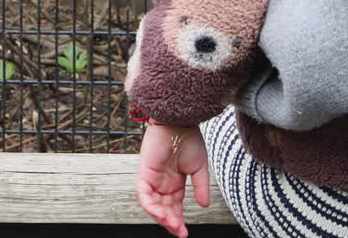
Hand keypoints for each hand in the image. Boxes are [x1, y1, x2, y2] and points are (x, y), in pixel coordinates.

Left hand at [136, 123, 209, 237]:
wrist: (180, 122)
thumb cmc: (189, 138)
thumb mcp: (199, 167)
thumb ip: (200, 187)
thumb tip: (204, 205)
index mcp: (174, 182)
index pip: (174, 206)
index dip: (178, 220)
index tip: (185, 233)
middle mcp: (162, 183)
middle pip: (163, 209)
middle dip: (171, 222)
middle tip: (180, 232)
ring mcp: (152, 178)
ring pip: (153, 205)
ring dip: (162, 218)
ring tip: (173, 225)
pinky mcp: (145, 173)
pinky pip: (144, 195)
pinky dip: (151, 207)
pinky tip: (162, 214)